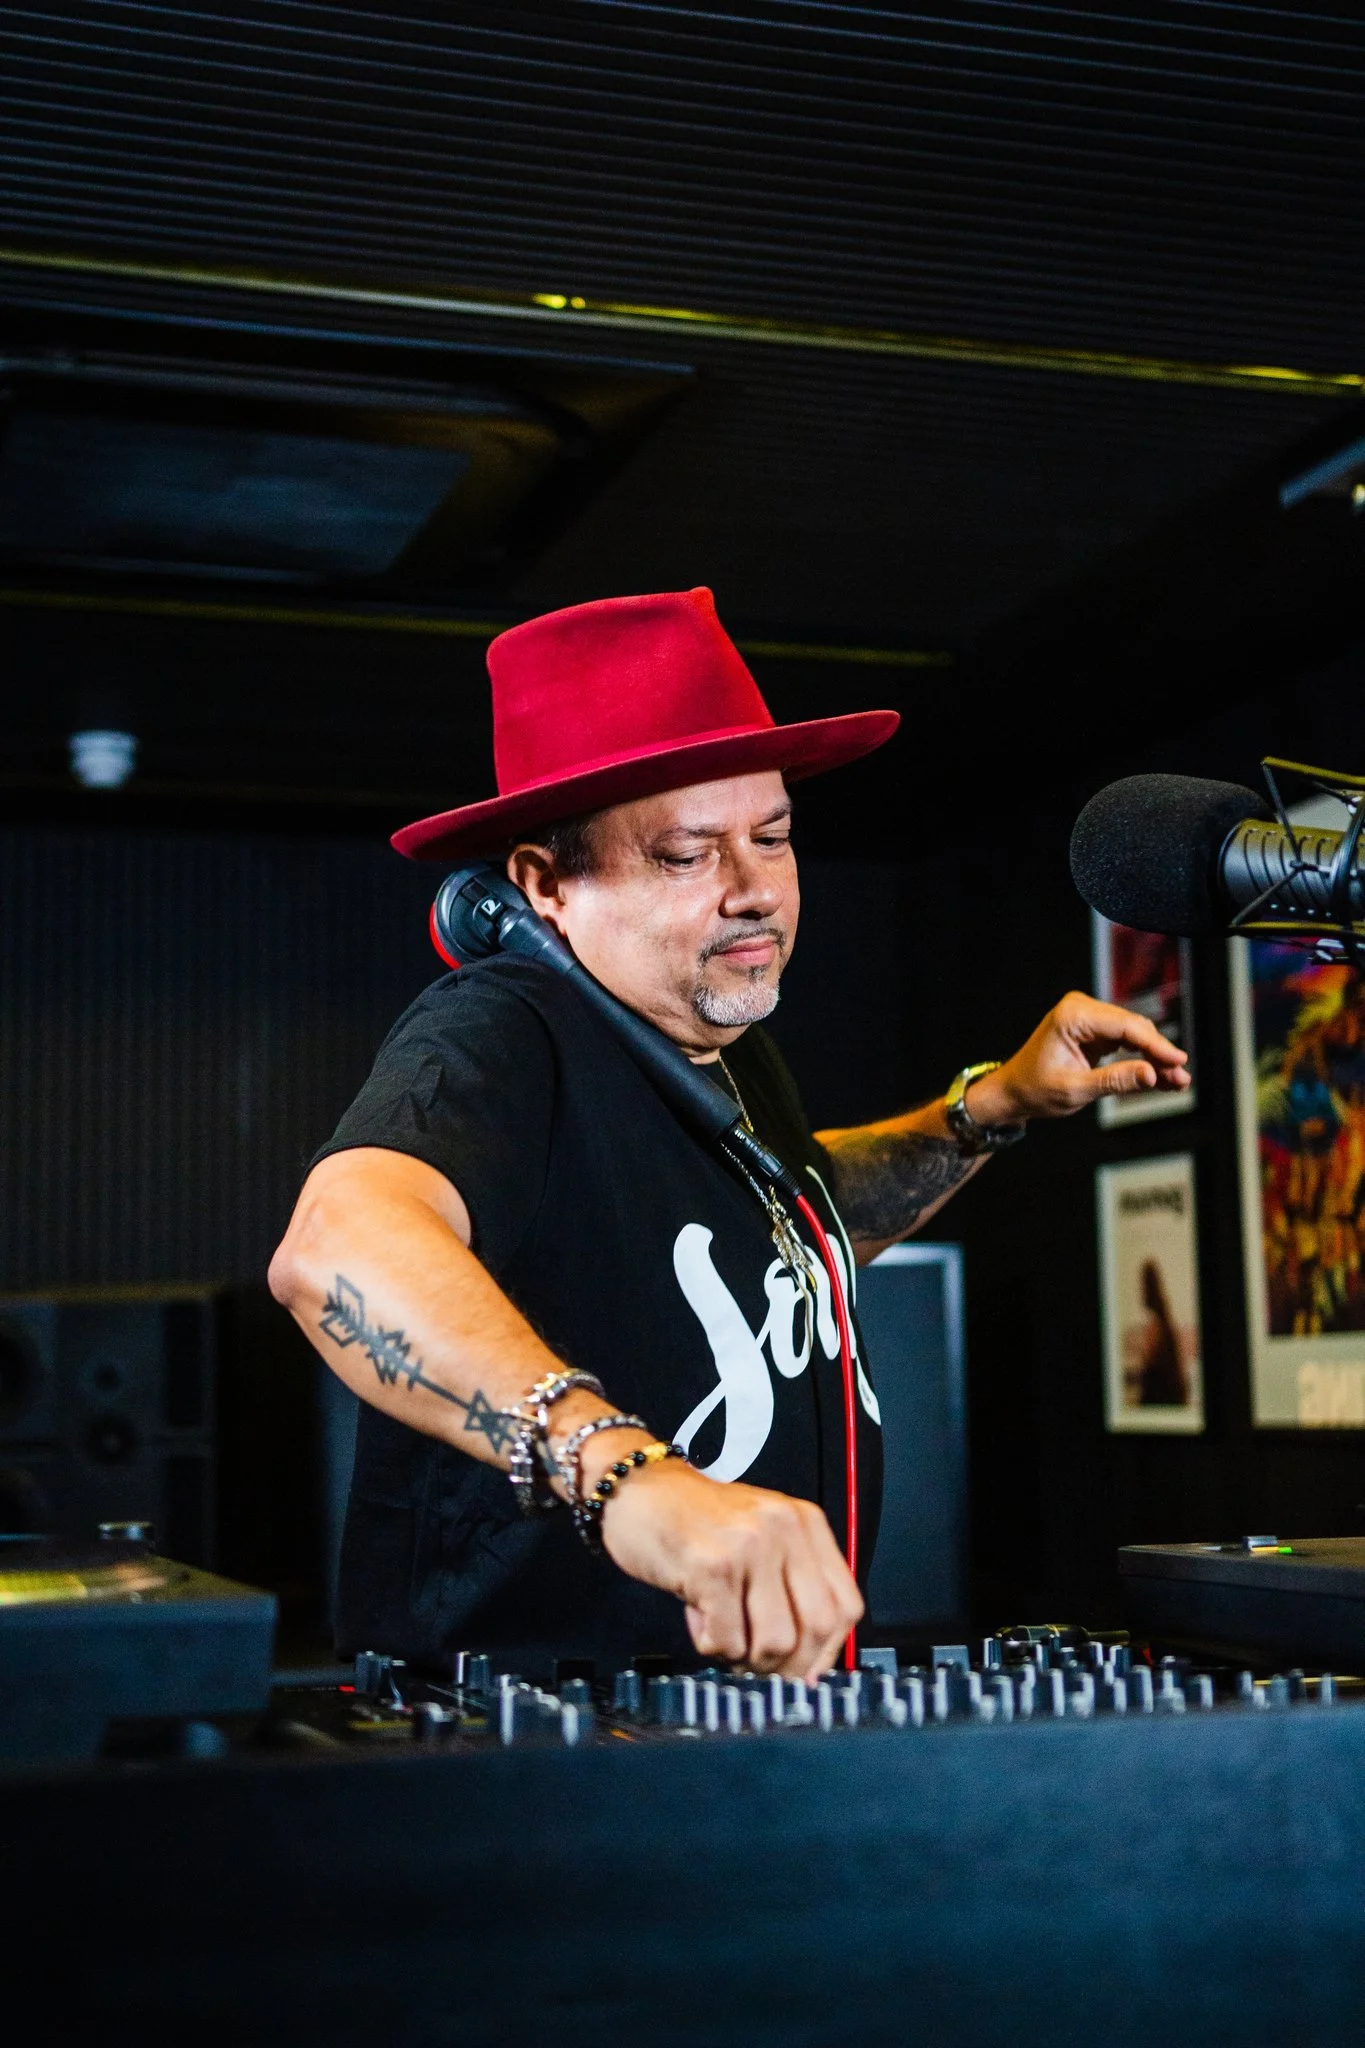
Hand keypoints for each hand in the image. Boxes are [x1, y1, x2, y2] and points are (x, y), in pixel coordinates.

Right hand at [597, 1453, 862, 1682]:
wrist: (635, 1486)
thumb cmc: (693, 1519)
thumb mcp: (758, 1536)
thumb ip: (789, 1584)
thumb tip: (807, 1662)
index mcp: (804, 1523)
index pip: (846, 1606)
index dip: (827, 1652)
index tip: (804, 1670)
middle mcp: (784, 1529)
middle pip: (818, 1628)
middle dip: (788, 1665)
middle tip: (759, 1666)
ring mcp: (749, 1546)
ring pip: (775, 1641)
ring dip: (746, 1658)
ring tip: (723, 1634)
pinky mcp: (711, 1566)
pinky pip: (727, 1639)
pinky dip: (712, 1646)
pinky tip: (698, 1619)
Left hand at [967, 991, 1190, 1121]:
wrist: (1013, 1091)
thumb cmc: (1036, 1090)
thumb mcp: (1075, 1090)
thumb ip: (1115, 1081)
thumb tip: (1154, 1075)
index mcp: (1073, 1015)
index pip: (1126, 1026)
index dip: (1156, 1045)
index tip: (1179, 1062)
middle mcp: (1082, 1008)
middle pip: (1134, 1028)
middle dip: (1159, 1054)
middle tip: (1182, 1079)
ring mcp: (1089, 1017)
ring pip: (1134, 1035)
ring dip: (1155, 1058)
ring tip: (1178, 1082)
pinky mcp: (1094, 1030)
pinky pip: (1126, 1042)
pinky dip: (1142, 1059)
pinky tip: (1162, 1077)